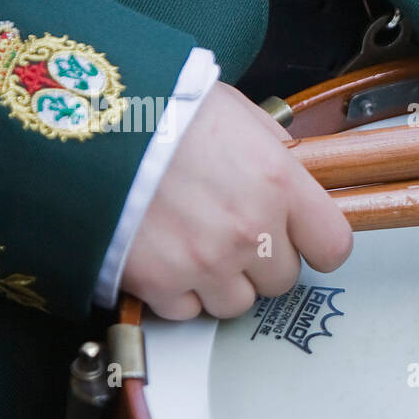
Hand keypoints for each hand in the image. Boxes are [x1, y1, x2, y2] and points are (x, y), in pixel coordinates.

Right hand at [122, 83, 352, 319]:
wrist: (84, 120)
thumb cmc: (161, 107)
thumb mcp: (236, 114)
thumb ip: (273, 155)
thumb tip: (294, 178)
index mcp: (279, 182)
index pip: (333, 246)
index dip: (316, 246)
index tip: (300, 241)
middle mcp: (251, 229)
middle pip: (283, 280)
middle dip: (261, 262)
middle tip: (229, 232)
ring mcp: (207, 261)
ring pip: (237, 303)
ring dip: (220, 282)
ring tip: (192, 243)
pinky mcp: (161, 283)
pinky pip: (187, 311)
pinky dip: (176, 292)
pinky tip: (161, 256)